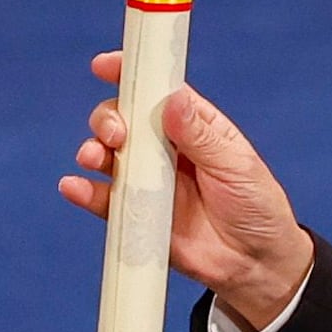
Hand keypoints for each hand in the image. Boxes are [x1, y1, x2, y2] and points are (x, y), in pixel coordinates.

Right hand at [60, 52, 314, 331]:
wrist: (256, 264)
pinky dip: (85, 192)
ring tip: (95, 158)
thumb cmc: (255, 206)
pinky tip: (75, 186)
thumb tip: (173, 99)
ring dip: (93, 150)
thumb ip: (201, 136)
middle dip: (109, 119)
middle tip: (117, 135)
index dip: (130, 74)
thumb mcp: (237, 166)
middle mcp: (164, 148)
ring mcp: (148, 181)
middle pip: (123, 119)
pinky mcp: (137, 215)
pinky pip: (104, 200)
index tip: (105, 66)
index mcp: (193, 125)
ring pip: (107, 155)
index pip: (156, 91)